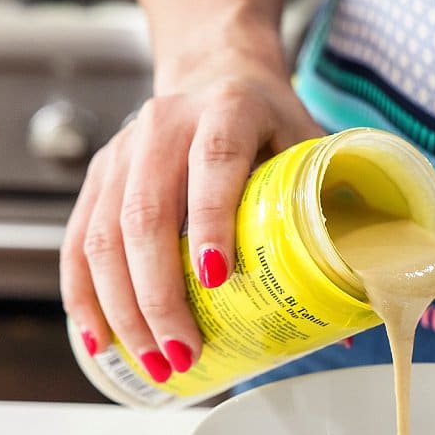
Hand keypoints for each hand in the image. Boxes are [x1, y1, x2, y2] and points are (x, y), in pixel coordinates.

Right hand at [60, 55, 323, 380]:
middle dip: (160, 293)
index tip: (216, 280)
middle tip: (184, 351)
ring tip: (154, 360)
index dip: (211, 223)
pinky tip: (99, 339)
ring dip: (123, 308)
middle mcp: (165, 126)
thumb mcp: (312, 151)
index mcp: (228, 111)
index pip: (213, 166)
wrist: (218, 73)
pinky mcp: (98, 176)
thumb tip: (356, 315)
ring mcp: (122, 151)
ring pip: (104, 235)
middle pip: (146, 214)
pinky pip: (79, 241)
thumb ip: (335, 220)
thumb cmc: (273, 126)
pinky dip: (84, 296)